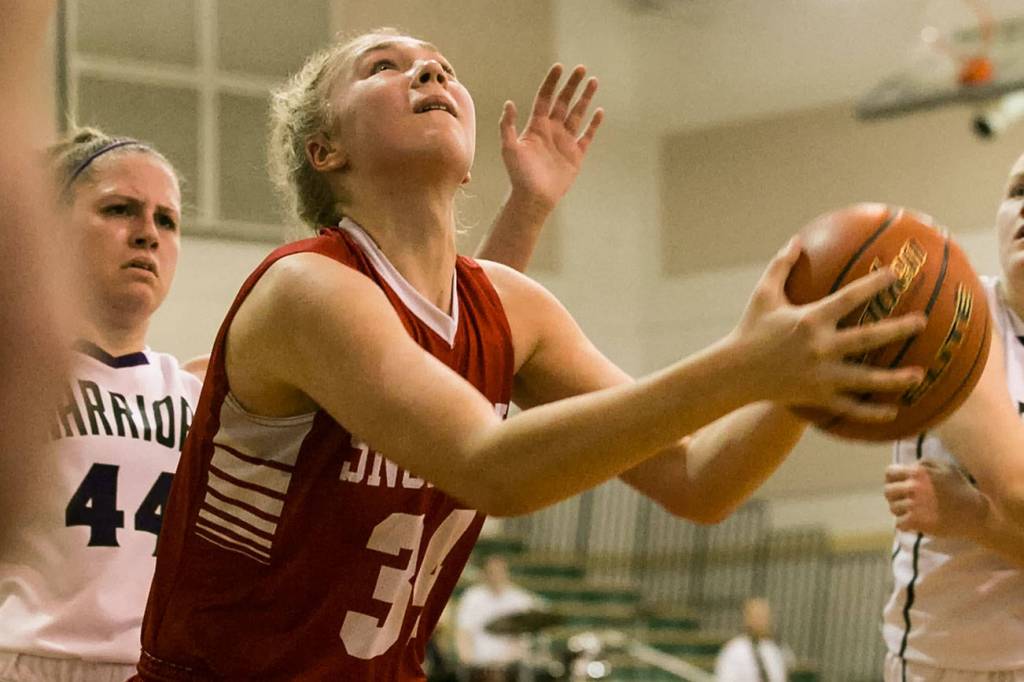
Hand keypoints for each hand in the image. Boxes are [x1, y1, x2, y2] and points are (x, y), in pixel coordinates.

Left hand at [499, 64, 603, 214]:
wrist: (533, 198)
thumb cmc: (518, 174)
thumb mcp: (508, 148)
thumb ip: (507, 125)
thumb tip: (509, 103)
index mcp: (536, 126)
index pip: (545, 98)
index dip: (552, 82)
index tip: (559, 67)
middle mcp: (551, 130)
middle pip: (563, 101)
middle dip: (572, 85)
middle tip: (581, 68)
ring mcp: (565, 141)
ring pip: (577, 113)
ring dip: (585, 98)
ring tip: (593, 81)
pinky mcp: (576, 154)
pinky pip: (587, 135)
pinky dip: (594, 124)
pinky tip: (599, 110)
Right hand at [731, 237, 925, 421]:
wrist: (735, 373)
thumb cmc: (749, 330)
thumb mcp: (763, 296)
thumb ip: (781, 267)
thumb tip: (797, 241)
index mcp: (810, 320)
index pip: (850, 298)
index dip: (874, 284)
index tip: (896, 275)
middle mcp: (820, 347)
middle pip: (869, 337)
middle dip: (899, 329)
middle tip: (922, 322)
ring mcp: (821, 375)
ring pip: (866, 379)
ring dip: (895, 378)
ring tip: (919, 375)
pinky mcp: (818, 396)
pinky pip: (850, 408)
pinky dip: (872, 413)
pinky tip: (893, 413)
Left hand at [884, 461, 987, 537]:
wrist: (975, 514)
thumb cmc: (961, 489)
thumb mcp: (946, 467)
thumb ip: (925, 463)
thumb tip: (909, 466)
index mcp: (918, 471)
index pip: (889, 473)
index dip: (893, 479)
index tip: (899, 485)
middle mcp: (913, 486)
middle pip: (888, 491)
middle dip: (895, 496)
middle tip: (905, 500)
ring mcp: (914, 505)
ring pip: (893, 508)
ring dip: (901, 511)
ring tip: (912, 512)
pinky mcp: (917, 521)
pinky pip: (899, 524)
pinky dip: (905, 525)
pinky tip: (914, 523)